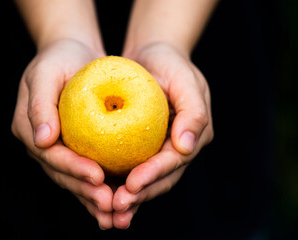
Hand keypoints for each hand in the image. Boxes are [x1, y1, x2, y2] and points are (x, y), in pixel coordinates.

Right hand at [11, 39, 114, 228]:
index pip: (50, 156)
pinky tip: (117, 198)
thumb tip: (42, 141)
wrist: (73, 55)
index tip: (97, 176)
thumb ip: (40, 106)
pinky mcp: (77, 148)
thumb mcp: (45, 74)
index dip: (72, 169)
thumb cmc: (58, 59)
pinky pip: (88, 169)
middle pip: (63, 174)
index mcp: (29, 130)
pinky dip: (101, 185)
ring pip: (75, 178)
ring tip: (115, 210)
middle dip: (85, 191)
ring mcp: (58, 149)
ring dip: (93, 196)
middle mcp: (42, 145)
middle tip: (109, 203)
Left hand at [111, 43, 213, 227]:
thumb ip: (193, 113)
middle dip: (141, 195)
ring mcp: (162, 149)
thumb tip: (186, 148)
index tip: (132, 185)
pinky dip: (120, 182)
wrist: (152, 56)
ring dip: (130, 197)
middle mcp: (179, 147)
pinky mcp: (144, 146)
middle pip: (161, 178)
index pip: (174, 162)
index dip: (154, 176)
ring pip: (147, 179)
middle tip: (117, 206)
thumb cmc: (170, 63)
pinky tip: (103, 193)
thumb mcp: (186, 81)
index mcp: (194, 135)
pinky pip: (132, 167)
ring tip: (109, 210)